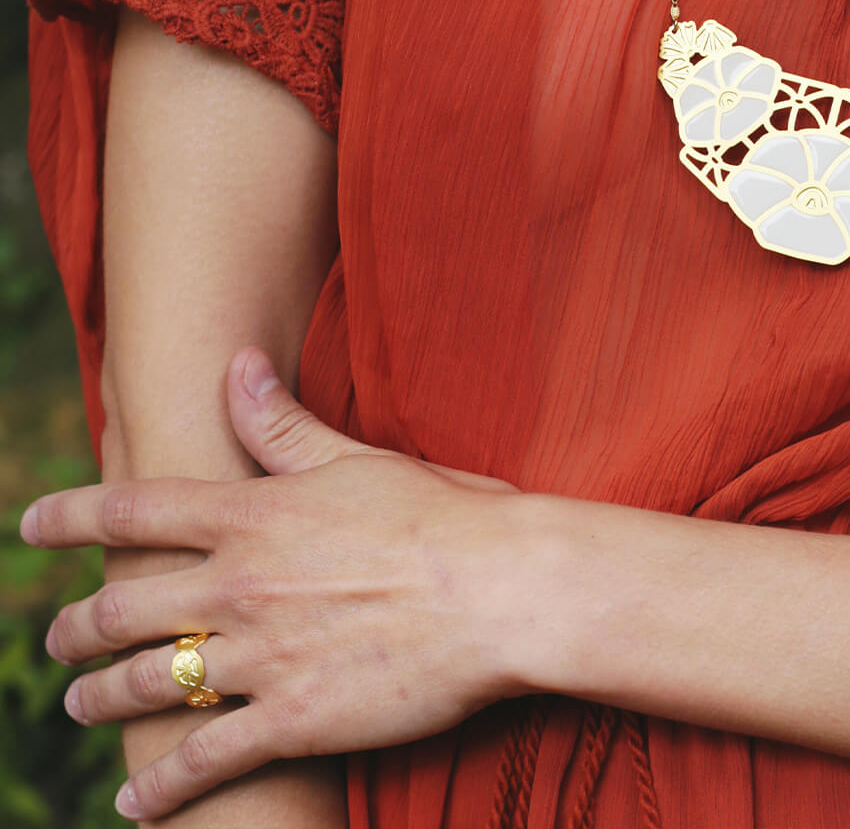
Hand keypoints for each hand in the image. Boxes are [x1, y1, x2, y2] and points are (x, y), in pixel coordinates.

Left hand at [18, 347, 531, 821]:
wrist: (503, 590)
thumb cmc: (441, 517)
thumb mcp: (359, 459)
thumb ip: (284, 424)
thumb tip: (237, 364)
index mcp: (255, 515)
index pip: (136, 510)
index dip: (72, 516)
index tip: (31, 525)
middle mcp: (241, 585)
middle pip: (121, 609)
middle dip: (73, 629)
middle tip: (55, 640)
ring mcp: (262, 657)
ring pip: (146, 685)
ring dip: (99, 698)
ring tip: (82, 705)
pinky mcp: (292, 720)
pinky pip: (201, 763)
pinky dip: (157, 788)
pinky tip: (132, 800)